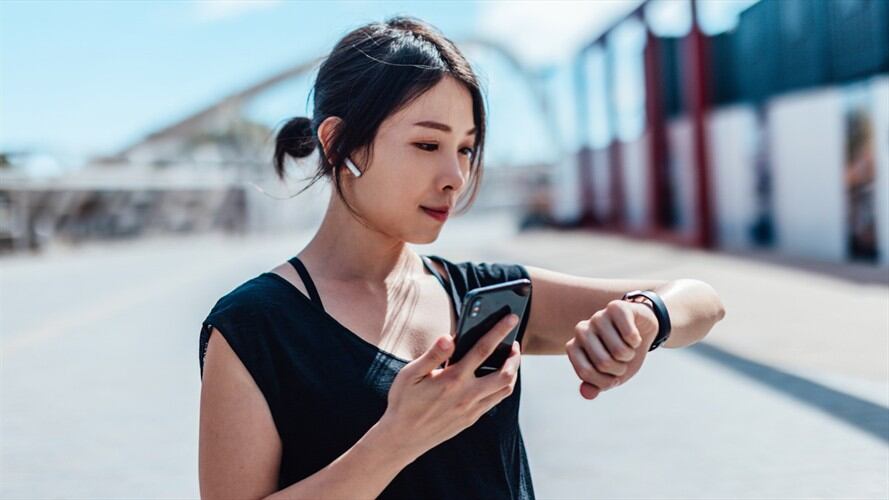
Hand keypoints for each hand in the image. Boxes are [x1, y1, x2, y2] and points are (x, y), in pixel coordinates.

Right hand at [381, 313, 521, 457]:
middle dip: (515, 356)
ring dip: (512, 372)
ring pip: (505, 389)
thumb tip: (449, 337)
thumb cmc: (404, 402)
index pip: (482, 350)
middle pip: (505, 374)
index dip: (499, 331)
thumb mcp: (410, 375)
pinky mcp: (471, 418)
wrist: (403, 438)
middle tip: (515, 343)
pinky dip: (502, 386)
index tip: (511, 318)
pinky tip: (496, 377)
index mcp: (452, 379)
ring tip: (509, 359)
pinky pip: (495, 400)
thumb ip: (432, 355)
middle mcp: (467, 395)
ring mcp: (471, 409)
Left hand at [564, 299, 658, 399]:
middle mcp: (581, 330)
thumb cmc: (622, 355)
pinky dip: (636, 341)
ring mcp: (597, 317)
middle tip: (622, 359)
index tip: (613, 377)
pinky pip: (629, 334)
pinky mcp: (616, 307)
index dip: (605, 381)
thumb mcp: (611, 376)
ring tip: (628, 346)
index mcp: (574, 347)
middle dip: (620, 368)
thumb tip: (586, 393)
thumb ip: (597, 385)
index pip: (586, 373)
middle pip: (603, 363)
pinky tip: (634, 335)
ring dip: (630, 354)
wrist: (641, 331)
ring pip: (618, 350)